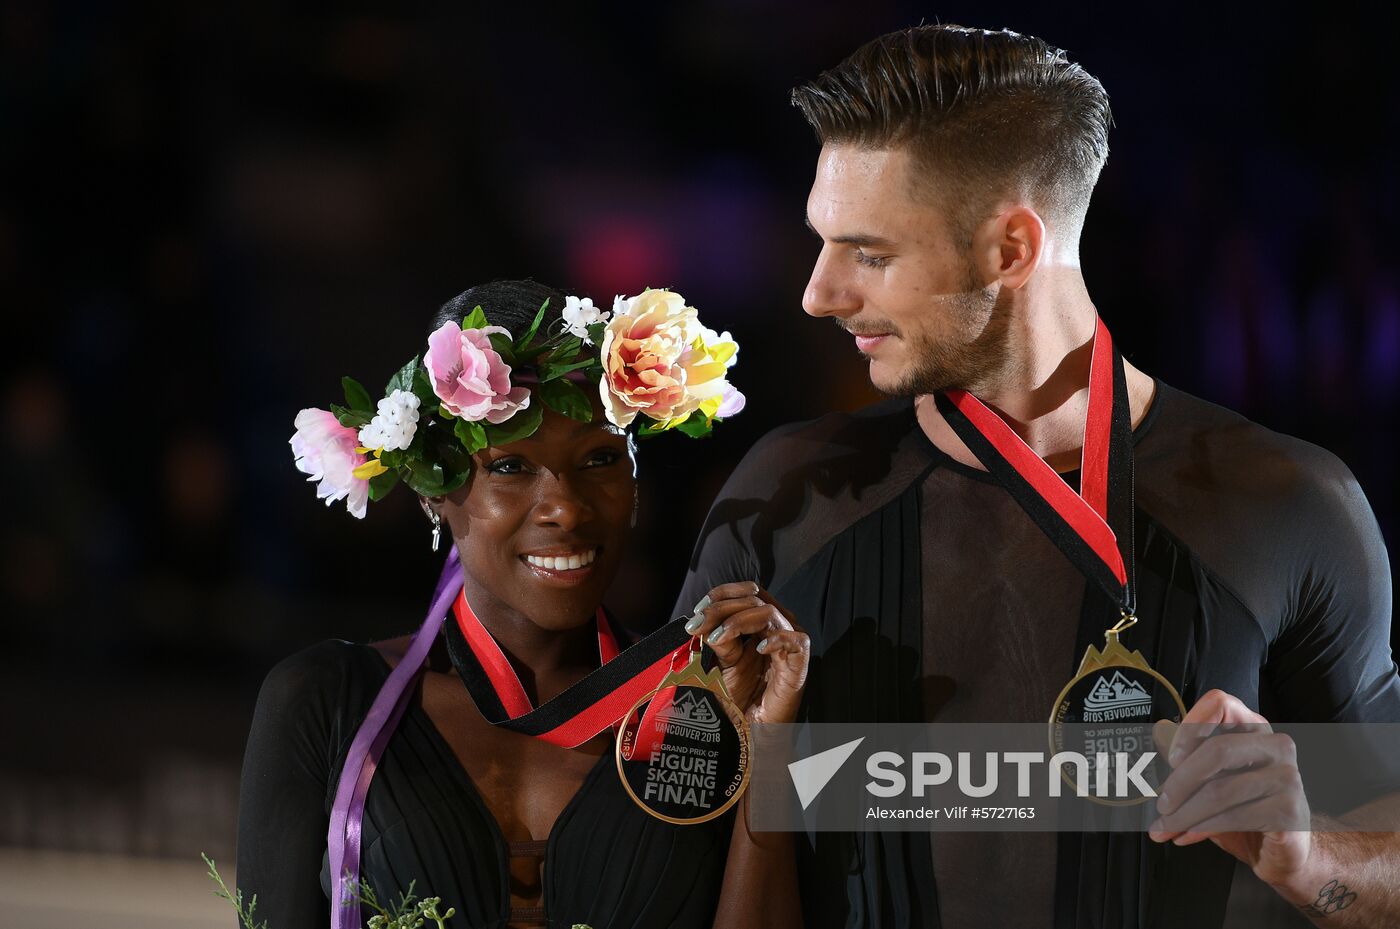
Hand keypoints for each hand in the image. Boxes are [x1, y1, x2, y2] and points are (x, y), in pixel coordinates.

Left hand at [684, 582, 809, 724]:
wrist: (750, 730)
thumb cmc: (738, 696)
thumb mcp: (721, 661)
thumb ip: (717, 638)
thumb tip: (702, 620)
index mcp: (761, 621)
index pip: (748, 591)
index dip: (723, 594)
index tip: (698, 609)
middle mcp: (778, 626)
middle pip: (755, 598)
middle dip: (722, 608)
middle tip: (699, 624)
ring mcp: (791, 642)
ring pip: (769, 613)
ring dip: (737, 621)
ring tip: (716, 638)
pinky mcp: (801, 662)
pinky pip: (795, 640)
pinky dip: (775, 639)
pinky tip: (757, 648)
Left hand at [1148, 689, 1311, 887]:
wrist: (1282, 849)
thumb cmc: (1244, 807)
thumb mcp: (1212, 777)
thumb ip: (1187, 755)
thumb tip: (1158, 730)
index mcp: (1255, 727)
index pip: (1220, 704)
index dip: (1191, 727)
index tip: (1172, 757)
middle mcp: (1277, 746)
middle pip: (1217, 750)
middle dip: (1180, 782)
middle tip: (1161, 804)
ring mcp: (1288, 778)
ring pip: (1220, 790)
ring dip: (1184, 814)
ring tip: (1164, 827)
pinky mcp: (1290, 812)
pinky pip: (1233, 817)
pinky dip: (1201, 829)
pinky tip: (1185, 836)